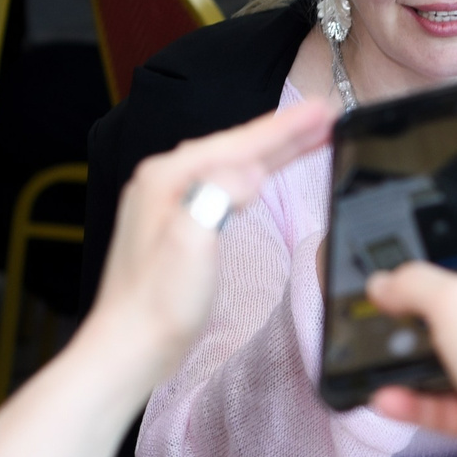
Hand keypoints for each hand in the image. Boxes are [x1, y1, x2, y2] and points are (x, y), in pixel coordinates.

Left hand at [91, 100, 333, 370]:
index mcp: (168, 178)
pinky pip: (222, 187)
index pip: (239, 142)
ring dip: (272, 151)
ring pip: (231, 165)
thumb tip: (251, 172)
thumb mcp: (193, 242)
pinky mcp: (176, 225)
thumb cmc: (158, 305)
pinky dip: (251, 175)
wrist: (131, 346)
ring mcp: (168, 203)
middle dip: (284, 132)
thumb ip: (220, 196)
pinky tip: (262, 176)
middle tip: (325, 116)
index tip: (321, 110)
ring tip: (309, 138)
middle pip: (237, 147)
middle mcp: (164, 182)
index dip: (286, 127)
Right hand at [366, 206, 456, 456]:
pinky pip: (439, 400)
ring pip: (451, 350)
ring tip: (381, 339)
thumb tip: (383, 284)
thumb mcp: (455, 302)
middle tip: (398, 279)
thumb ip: (413, 285)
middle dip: (435, 288)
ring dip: (414, 349)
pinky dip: (411, 398)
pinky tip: (385, 395)